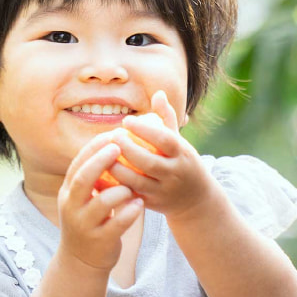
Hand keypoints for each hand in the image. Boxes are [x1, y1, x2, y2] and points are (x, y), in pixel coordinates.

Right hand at [57, 128, 143, 273]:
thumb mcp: (82, 198)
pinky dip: (130, 212)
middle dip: (101, 160)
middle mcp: (71, 207)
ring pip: (101, 202)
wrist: (81, 261)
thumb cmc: (89, 221)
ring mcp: (84, 225)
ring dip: (120, 189)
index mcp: (68, 192)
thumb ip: (93, 177)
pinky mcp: (100, 241)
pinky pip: (117, 224)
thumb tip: (113, 144)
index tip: (112, 134)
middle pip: (83, 178)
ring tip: (133, 184)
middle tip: (120, 147)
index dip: (94, 148)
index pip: (78, 164)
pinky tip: (140, 203)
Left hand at [105, 89, 216, 219]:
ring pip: (137, 181)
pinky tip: (100, 174)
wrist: (195, 200)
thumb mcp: (180, 142)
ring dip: (117, 168)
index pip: (164, 140)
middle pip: (149, 162)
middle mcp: (174, 174)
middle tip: (112, 136)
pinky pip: (130, 195)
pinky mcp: (151, 204)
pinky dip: (114, 186)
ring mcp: (163, 191)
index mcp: (182, 154)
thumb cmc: (182, 162)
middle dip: (128, 149)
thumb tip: (158, 93)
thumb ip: (167, 118)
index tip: (126, 120)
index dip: (145, 130)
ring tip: (104, 154)